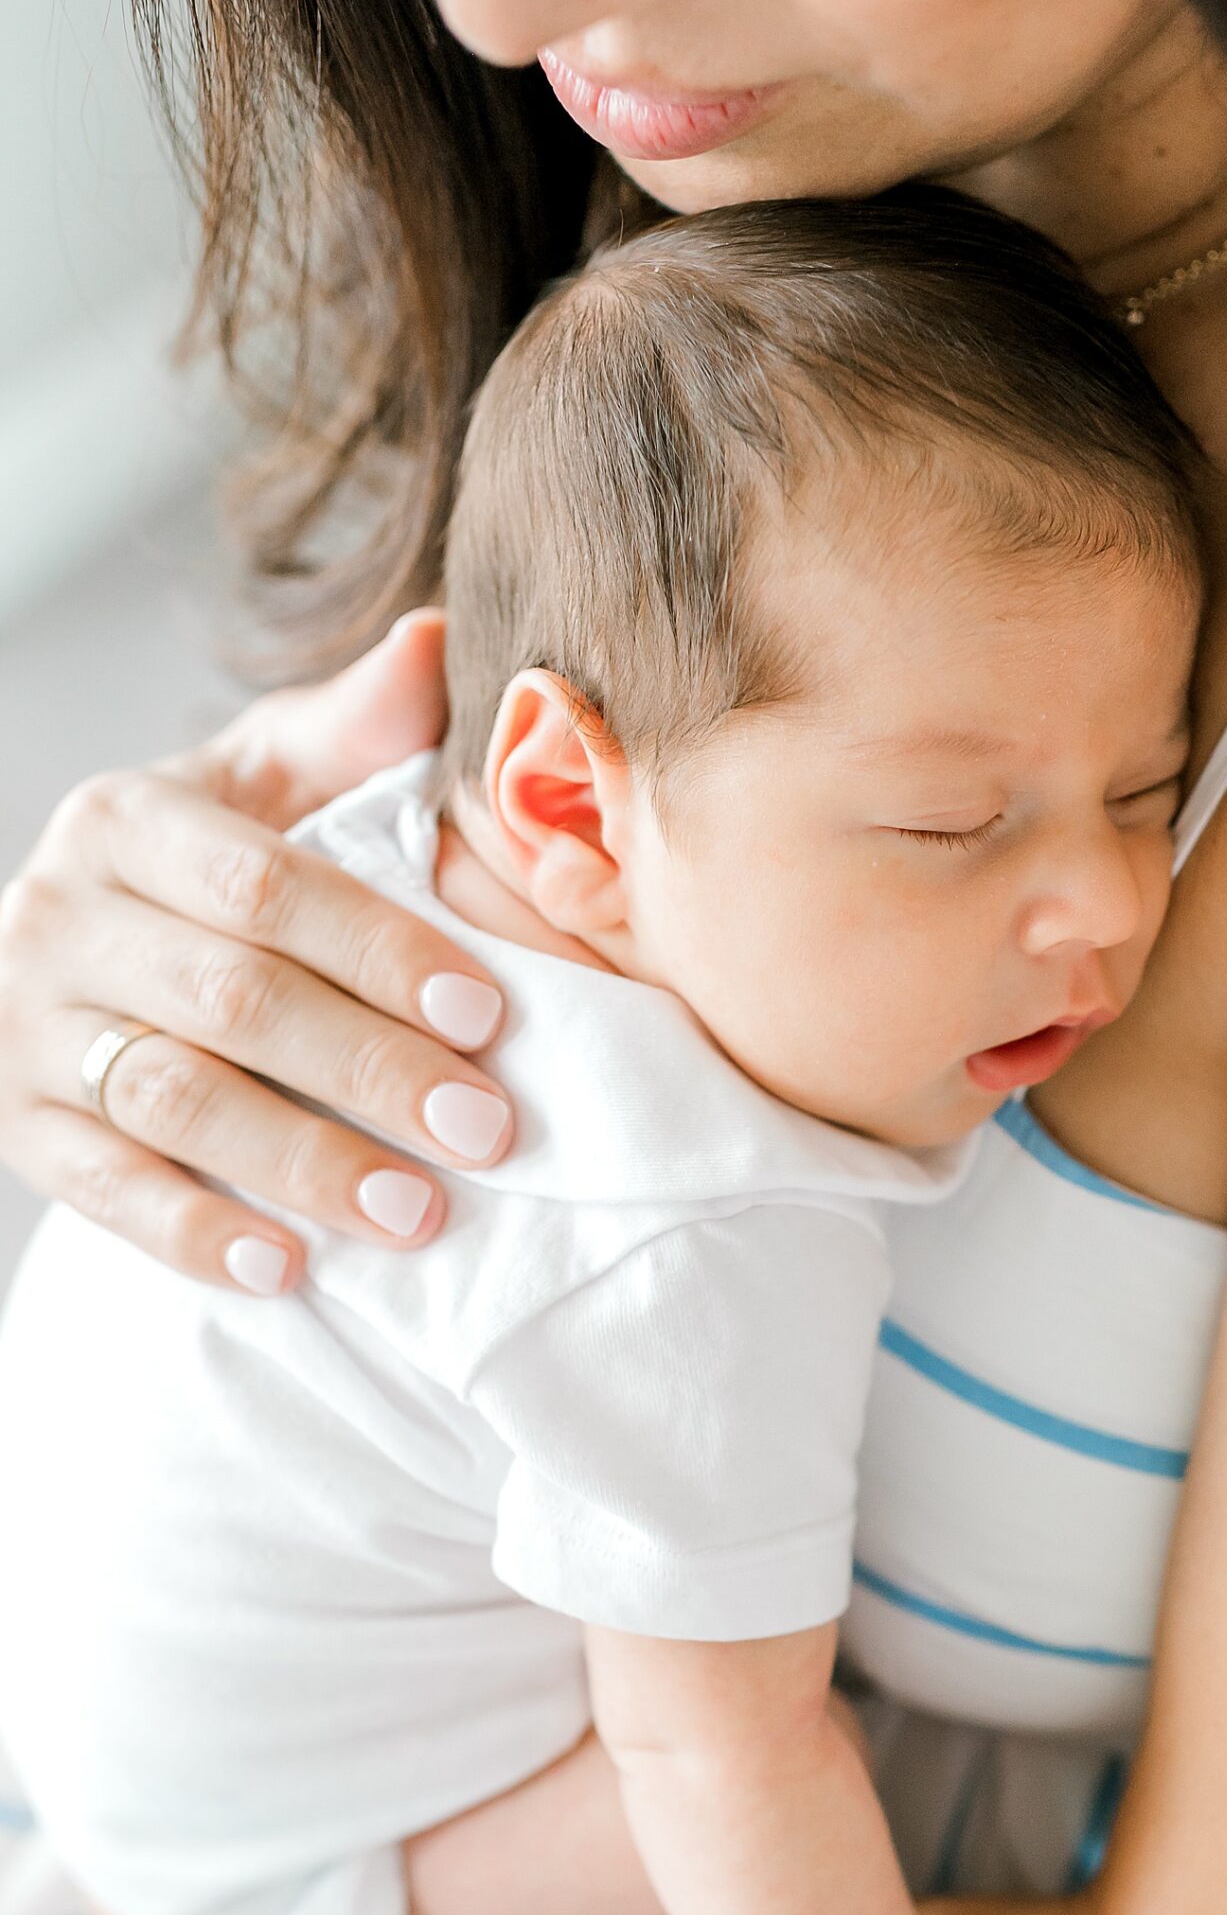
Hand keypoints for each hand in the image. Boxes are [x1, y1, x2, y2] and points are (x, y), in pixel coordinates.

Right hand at [0, 613, 514, 1292]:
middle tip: (488, 1132)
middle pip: (231, 1002)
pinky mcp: (14, 1126)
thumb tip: (440, 644)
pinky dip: (195, 1233)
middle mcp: (56, 915)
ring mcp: (25, 1028)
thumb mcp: (263, 778)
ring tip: (419, 1214)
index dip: (380, 950)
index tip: (489, 1013)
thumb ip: (349, 728)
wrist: (73, 945)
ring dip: (303, 1164)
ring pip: (172, 1101)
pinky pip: (103, 1189)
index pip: (265, 888)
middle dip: (369, 1069)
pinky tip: (289, 1270)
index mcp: (127, 819)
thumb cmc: (207, 863)